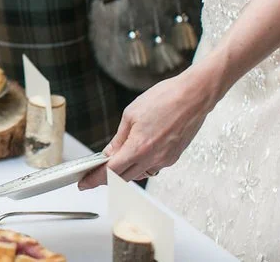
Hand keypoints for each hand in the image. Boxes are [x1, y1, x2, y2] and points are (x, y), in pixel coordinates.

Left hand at [78, 66, 220, 189]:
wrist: (194, 96)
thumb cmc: (164, 99)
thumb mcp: (131, 114)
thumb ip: (119, 138)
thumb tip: (109, 153)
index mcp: (139, 147)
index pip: (111, 172)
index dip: (95, 179)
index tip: (85, 183)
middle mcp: (153, 158)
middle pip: (124, 177)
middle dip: (107, 178)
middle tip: (93, 174)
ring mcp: (165, 160)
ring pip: (139, 174)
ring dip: (125, 172)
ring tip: (114, 161)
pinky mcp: (174, 157)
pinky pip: (152, 167)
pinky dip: (141, 165)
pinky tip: (136, 154)